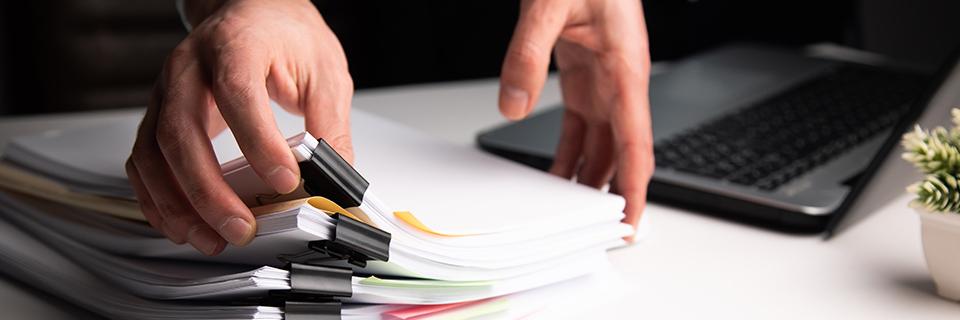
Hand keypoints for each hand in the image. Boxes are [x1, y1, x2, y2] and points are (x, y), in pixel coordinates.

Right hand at [126, 0, 353, 254]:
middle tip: (241, 226)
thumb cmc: (285, 36)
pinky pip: (142, 163)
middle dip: (209, 190)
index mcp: (235, 46)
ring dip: (177, 205)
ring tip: (211, 237)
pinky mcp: (158, 116)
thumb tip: (336, 178)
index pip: (238, 94)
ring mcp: (166, 92)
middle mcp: (189, 68)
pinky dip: (156, 200)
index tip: (284, 180)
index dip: (258, 141)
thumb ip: (330, 124)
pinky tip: (182, 225)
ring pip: (153, 154)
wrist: (252, 12)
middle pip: (181, 132)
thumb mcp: (324, 72)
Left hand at [499, 0, 653, 238]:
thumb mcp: (548, 4)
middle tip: (593, 231)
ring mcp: (605, 77)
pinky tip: (556, 171)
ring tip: (568, 211)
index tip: (630, 222)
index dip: (635, 188)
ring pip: (601, 141)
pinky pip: (581, 123)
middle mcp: (621, 79)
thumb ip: (527, 54)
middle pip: (620, 151)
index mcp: (626, 67)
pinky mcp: (585, 71)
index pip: (636, 143)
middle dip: (609, 192)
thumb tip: (510, 104)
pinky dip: (570, 151)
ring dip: (586, 175)